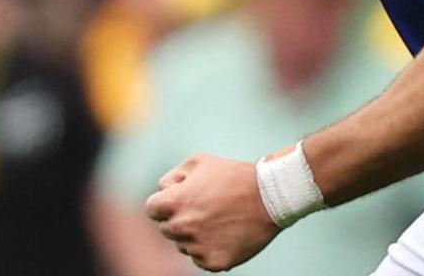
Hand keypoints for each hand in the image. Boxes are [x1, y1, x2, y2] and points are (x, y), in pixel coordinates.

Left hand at [144, 155, 278, 271]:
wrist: (272, 197)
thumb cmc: (235, 176)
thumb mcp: (200, 162)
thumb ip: (173, 177)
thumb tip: (163, 192)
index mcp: (175, 202)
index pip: (152, 209)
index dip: (165, 202)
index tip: (181, 199)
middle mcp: (182, 227)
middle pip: (166, 229)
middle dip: (179, 218)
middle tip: (204, 208)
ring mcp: (198, 247)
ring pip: (183, 245)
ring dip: (194, 235)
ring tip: (219, 219)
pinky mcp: (214, 262)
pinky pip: (200, 259)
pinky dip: (209, 249)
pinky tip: (225, 233)